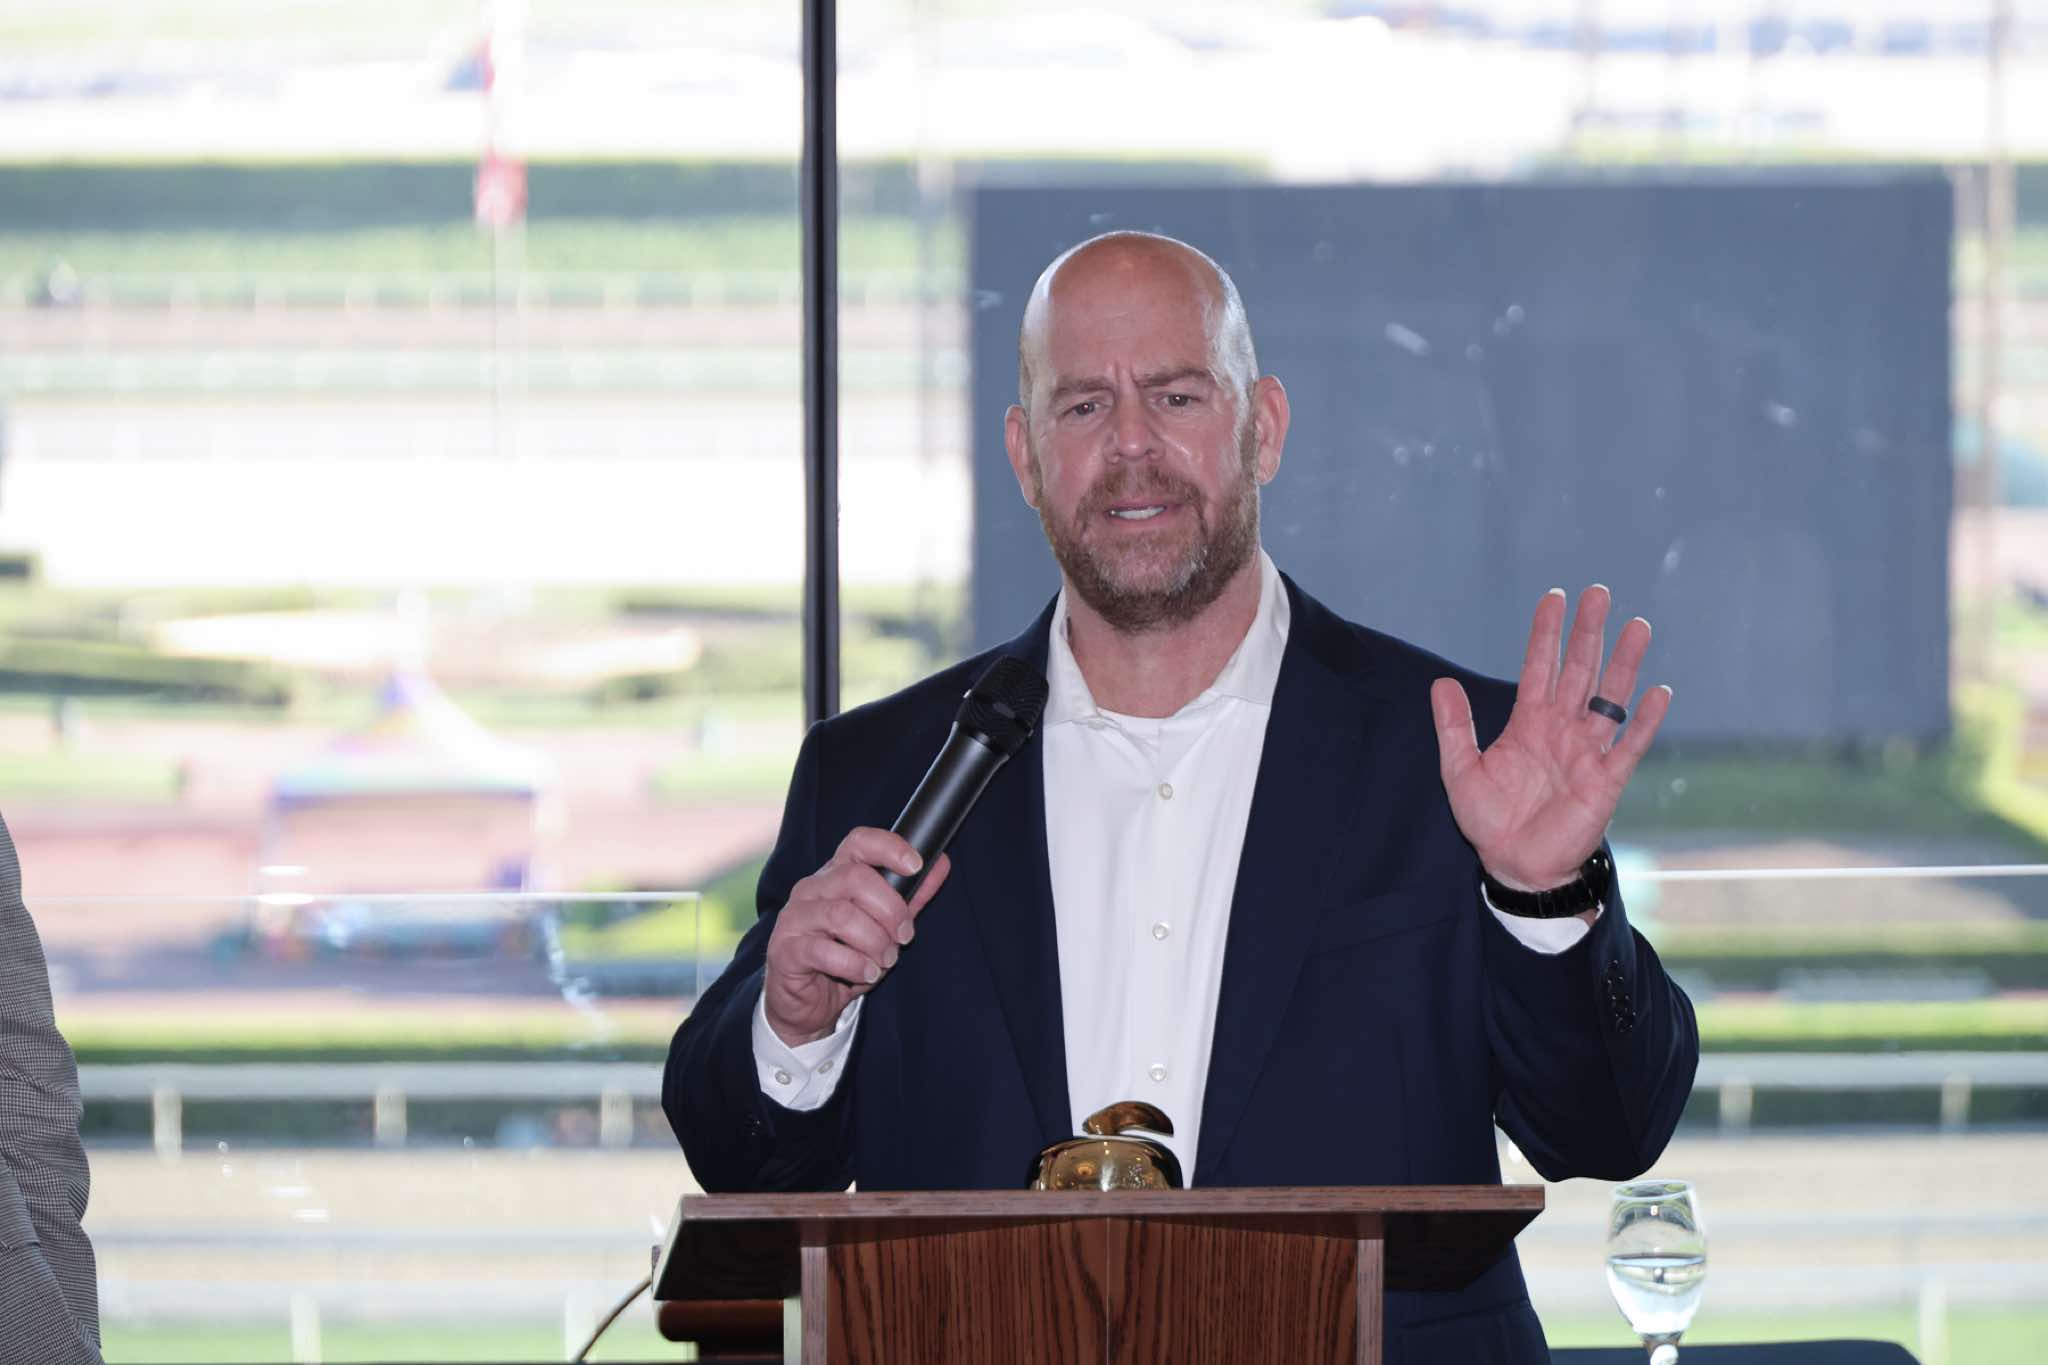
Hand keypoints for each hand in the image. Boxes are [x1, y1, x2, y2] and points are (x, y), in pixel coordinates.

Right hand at [762, 828, 951, 1046]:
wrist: (807, 1003)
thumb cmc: (845, 958)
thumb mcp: (884, 926)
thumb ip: (910, 896)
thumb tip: (940, 863)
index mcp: (835, 874)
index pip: (859, 842)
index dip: (889, 848)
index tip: (916, 866)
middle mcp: (811, 889)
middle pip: (855, 878)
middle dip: (891, 910)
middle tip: (904, 937)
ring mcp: (794, 918)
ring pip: (841, 915)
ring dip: (874, 942)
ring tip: (884, 961)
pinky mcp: (784, 949)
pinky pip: (823, 950)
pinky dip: (854, 964)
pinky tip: (865, 973)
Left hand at [1430, 584, 1670, 892]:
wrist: (1515, 865)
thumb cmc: (1490, 820)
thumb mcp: (1461, 770)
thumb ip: (1455, 728)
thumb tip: (1441, 683)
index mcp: (1528, 722)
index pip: (1541, 667)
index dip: (1547, 634)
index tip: (1555, 597)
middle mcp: (1561, 729)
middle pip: (1580, 671)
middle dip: (1588, 633)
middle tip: (1599, 593)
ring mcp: (1586, 752)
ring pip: (1609, 699)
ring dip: (1624, 664)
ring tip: (1637, 627)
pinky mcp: (1605, 780)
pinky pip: (1629, 746)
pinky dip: (1644, 721)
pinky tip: (1658, 692)